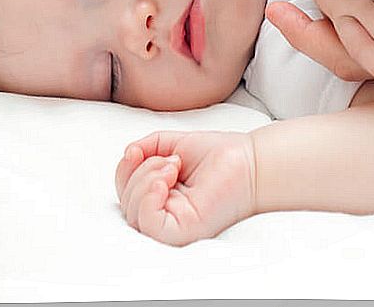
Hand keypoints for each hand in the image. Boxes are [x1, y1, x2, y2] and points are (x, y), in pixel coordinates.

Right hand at [114, 130, 256, 245]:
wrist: (249, 161)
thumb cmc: (217, 154)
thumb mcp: (171, 142)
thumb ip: (145, 147)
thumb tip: (128, 154)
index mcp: (161, 198)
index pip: (126, 193)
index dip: (124, 170)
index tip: (139, 151)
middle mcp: (166, 215)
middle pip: (126, 203)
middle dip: (138, 173)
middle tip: (169, 160)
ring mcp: (174, 226)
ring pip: (133, 213)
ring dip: (145, 180)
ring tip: (172, 167)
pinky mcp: (183, 231)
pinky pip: (149, 223)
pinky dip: (148, 198)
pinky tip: (165, 181)